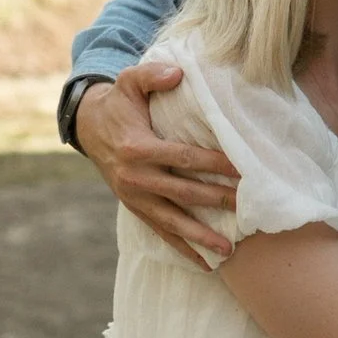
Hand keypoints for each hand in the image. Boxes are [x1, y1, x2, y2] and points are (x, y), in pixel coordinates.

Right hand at [75, 64, 240, 268]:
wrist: (89, 127)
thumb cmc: (119, 102)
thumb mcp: (129, 81)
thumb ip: (152, 75)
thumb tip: (178, 73)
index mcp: (137, 148)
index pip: (183, 158)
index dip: (214, 164)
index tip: (242, 170)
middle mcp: (135, 178)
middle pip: (183, 193)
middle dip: (217, 201)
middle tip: (248, 208)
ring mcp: (134, 198)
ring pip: (172, 221)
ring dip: (200, 237)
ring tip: (228, 250)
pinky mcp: (135, 209)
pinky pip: (161, 233)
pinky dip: (183, 249)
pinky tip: (205, 265)